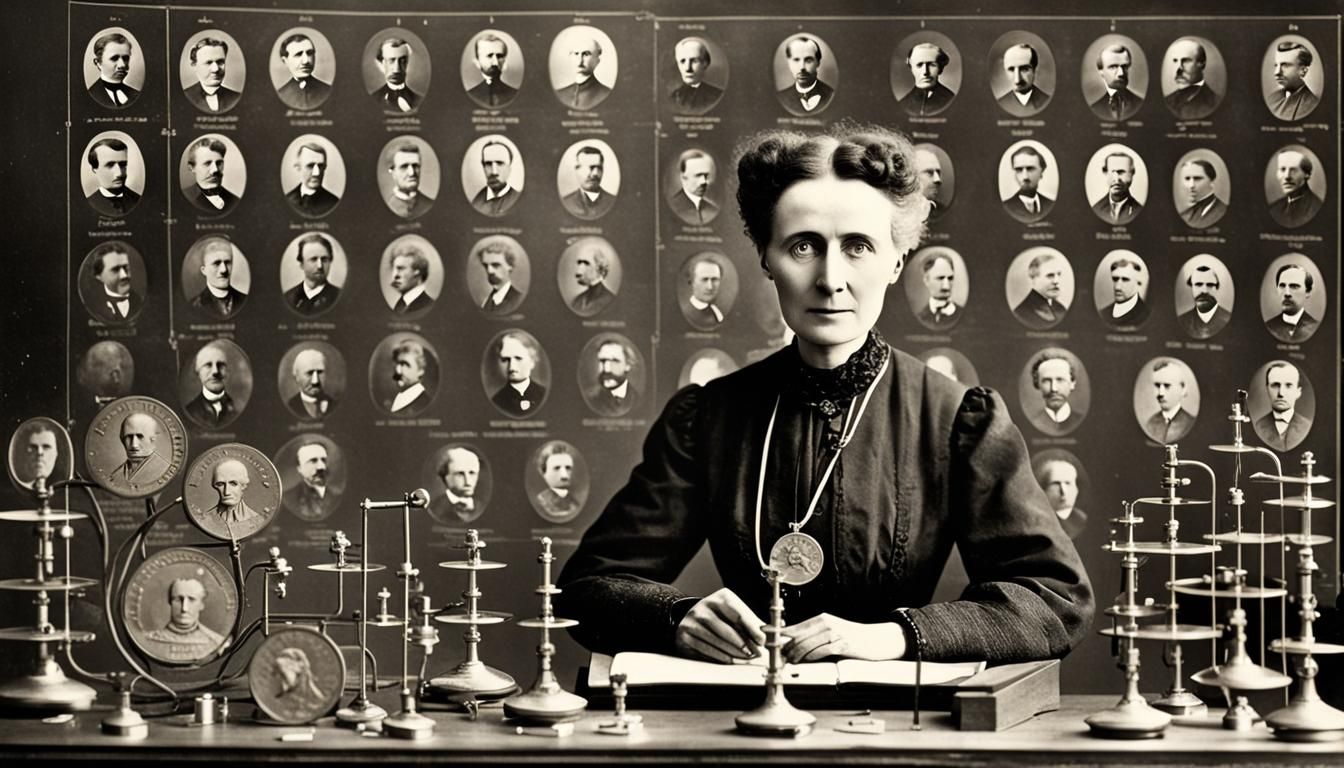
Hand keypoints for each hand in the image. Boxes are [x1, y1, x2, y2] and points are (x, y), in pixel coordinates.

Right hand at [674, 588, 766, 662]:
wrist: (692, 619)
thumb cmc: (721, 618)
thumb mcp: (736, 615)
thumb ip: (754, 623)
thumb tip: (776, 631)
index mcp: (720, 597)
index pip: (739, 614)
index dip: (752, 629)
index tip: (762, 641)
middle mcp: (704, 606)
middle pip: (728, 630)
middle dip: (744, 644)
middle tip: (756, 653)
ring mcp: (692, 620)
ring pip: (717, 641)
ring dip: (734, 652)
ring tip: (745, 657)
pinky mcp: (685, 635)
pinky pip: (706, 649)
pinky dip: (720, 656)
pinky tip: (730, 659)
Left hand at [781, 614, 906, 662]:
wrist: (877, 639)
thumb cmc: (852, 638)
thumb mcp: (832, 632)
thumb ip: (815, 637)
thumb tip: (793, 646)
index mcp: (821, 619)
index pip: (794, 626)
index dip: (777, 630)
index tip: (764, 632)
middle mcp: (825, 623)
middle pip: (797, 636)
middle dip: (784, 647)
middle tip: (777, 657)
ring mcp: (834, 633)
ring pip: (806, 645)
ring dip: (795, 655)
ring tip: (790, 662)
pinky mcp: (841, 645)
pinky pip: (819, 652)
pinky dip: (809, 658)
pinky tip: (805, 662)